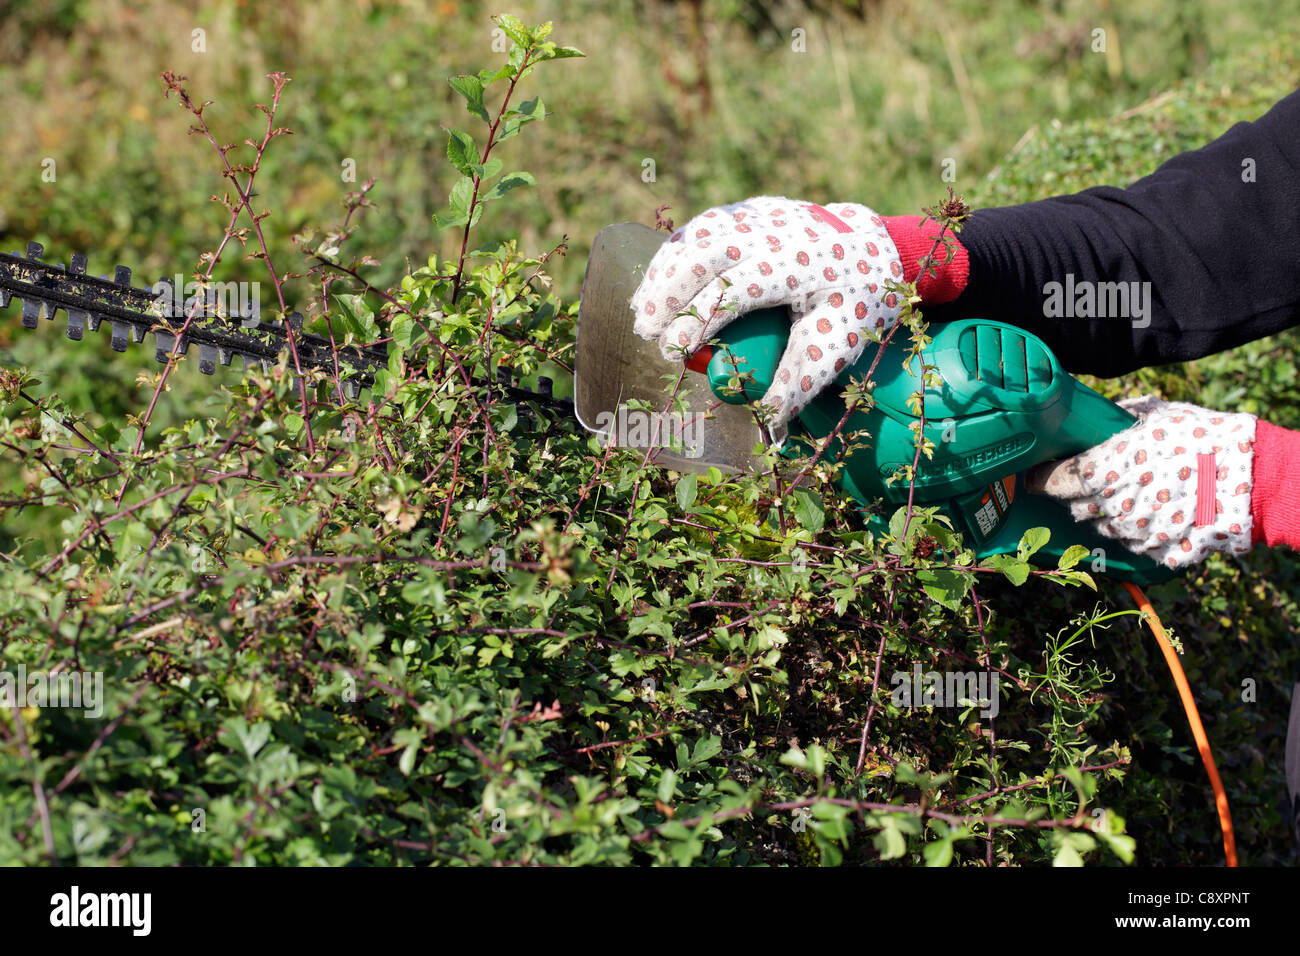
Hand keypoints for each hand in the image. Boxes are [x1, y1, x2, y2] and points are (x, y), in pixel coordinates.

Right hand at [630, 196, 903, 437]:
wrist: (877, 248)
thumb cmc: (855, 303)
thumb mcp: (838, 344)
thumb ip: (801, 381)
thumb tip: (767, 425)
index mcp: (798, 266)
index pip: (733, 289)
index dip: (697, 320)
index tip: (673, 352)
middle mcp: (775, 232)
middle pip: (705, 253)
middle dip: (668, 292)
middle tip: (646, 332)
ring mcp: (760, 215)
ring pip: (697, 235)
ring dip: (663, 272)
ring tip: (642, 312)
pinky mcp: (749, 211)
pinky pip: (702, 227)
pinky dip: (673, 255)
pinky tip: (657, 285)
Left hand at [1025, 396, 1256, 567]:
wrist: (1251, 478)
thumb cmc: (1199, 437)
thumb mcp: (1153, 414)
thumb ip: (1115, 417)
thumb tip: (1096, 414)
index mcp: (1098, 472)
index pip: (1048, 481)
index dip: (1038, 477)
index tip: (1035, 474)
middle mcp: (1108, 508)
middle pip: (1074, 506)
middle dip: (1075, 493)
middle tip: (1086, 479)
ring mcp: (1132, 535)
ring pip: (1103, 525)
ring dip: (1107, 511)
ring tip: (1130, 490)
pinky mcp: (1156, 552)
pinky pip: (1135, 541)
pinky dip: (1138, 528)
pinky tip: (1157, 508)